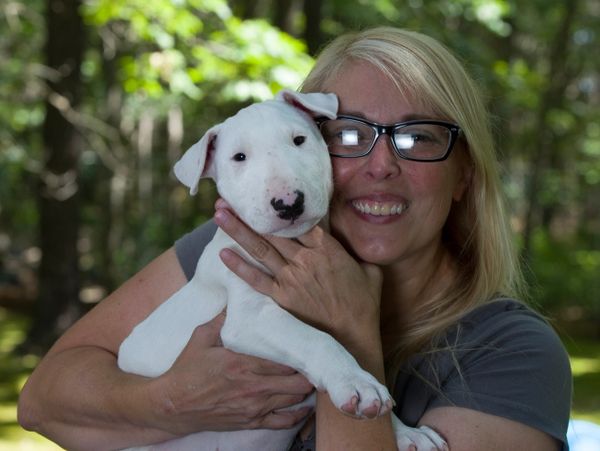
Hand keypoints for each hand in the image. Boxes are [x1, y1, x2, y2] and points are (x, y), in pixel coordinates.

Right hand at [147, 313, 313, 435]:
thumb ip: (221, 318)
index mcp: (242, 364)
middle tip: (313, 361)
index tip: (306, 345)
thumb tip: (235, 298)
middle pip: (296, 381)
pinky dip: (297, 415)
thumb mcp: (200, 338)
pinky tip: (304, 407)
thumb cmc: (186, 370)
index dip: (299, 353)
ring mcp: (253, 407)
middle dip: (307, 371)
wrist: (172, 405)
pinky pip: (283, 422)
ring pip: (293, 399)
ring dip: (304, 390)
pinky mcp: (250, 422)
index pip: (284, 359)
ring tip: (310, 378)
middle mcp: (253, 387)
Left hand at [213, 201, 383, 354]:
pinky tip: (223, 253)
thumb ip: (353, 252)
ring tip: (219, 214)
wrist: (353, 337)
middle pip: (272, 229)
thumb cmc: (363, 303)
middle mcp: (304, 258)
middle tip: (227, 198)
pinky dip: (239, 266)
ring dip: (238, 230)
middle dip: (249, 212)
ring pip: (260, 248)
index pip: (298, 220)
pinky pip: (256, 279)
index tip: (263, 193)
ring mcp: (290, 277)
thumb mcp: (369, 270)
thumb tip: (346, 243)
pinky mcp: (281, 296)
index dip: (279, 206)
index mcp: (326, 248)